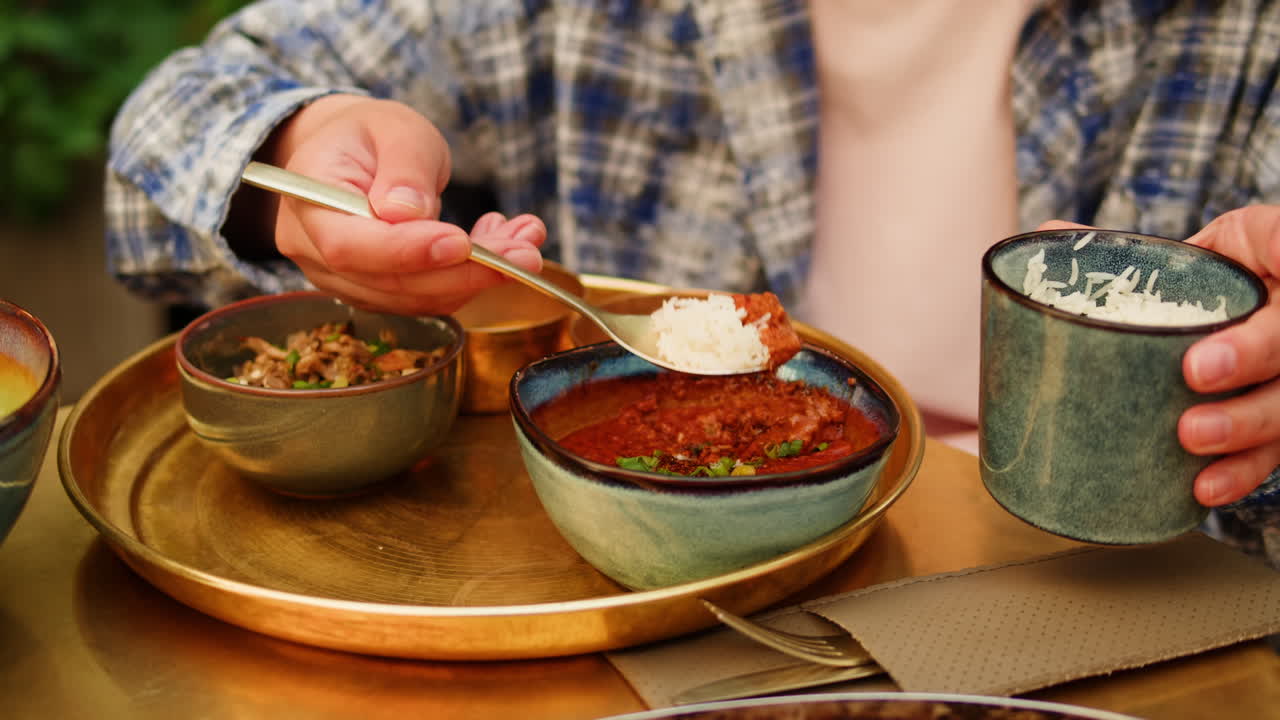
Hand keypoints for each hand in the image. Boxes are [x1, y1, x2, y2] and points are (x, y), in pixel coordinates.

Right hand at [266, 94, 545, 314]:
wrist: (352, 153)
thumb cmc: (372, 135)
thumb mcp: (396, 129)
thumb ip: (404, 168)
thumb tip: (408, 213)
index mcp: (309, 198)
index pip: (349, 245)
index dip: (407, 252)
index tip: (463, 244)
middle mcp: (315, 251)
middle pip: (389, 282)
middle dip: (465, 272)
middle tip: (525, 253)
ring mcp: (342, 279)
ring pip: (415, 298)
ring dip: (478, 278)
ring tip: (525, 241)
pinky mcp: (375, 292)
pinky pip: (426, 298)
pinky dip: (470, 280)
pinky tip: (501, 248)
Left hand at [1037, 214, 1279, 506]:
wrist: (1233, 295)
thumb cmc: (1193, 273)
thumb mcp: (1170, 251)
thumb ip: (1113, 248)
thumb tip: (1044, 236)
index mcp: (1272, 249)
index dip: (1272, 277)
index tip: (1205, 344)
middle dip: (1253, 356)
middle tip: (1196, 374)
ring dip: (1246, 425)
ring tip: (1192, 438)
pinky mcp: (1278, 404)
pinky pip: (1273, 446)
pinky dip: (1241, 469)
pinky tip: (1204, 488)